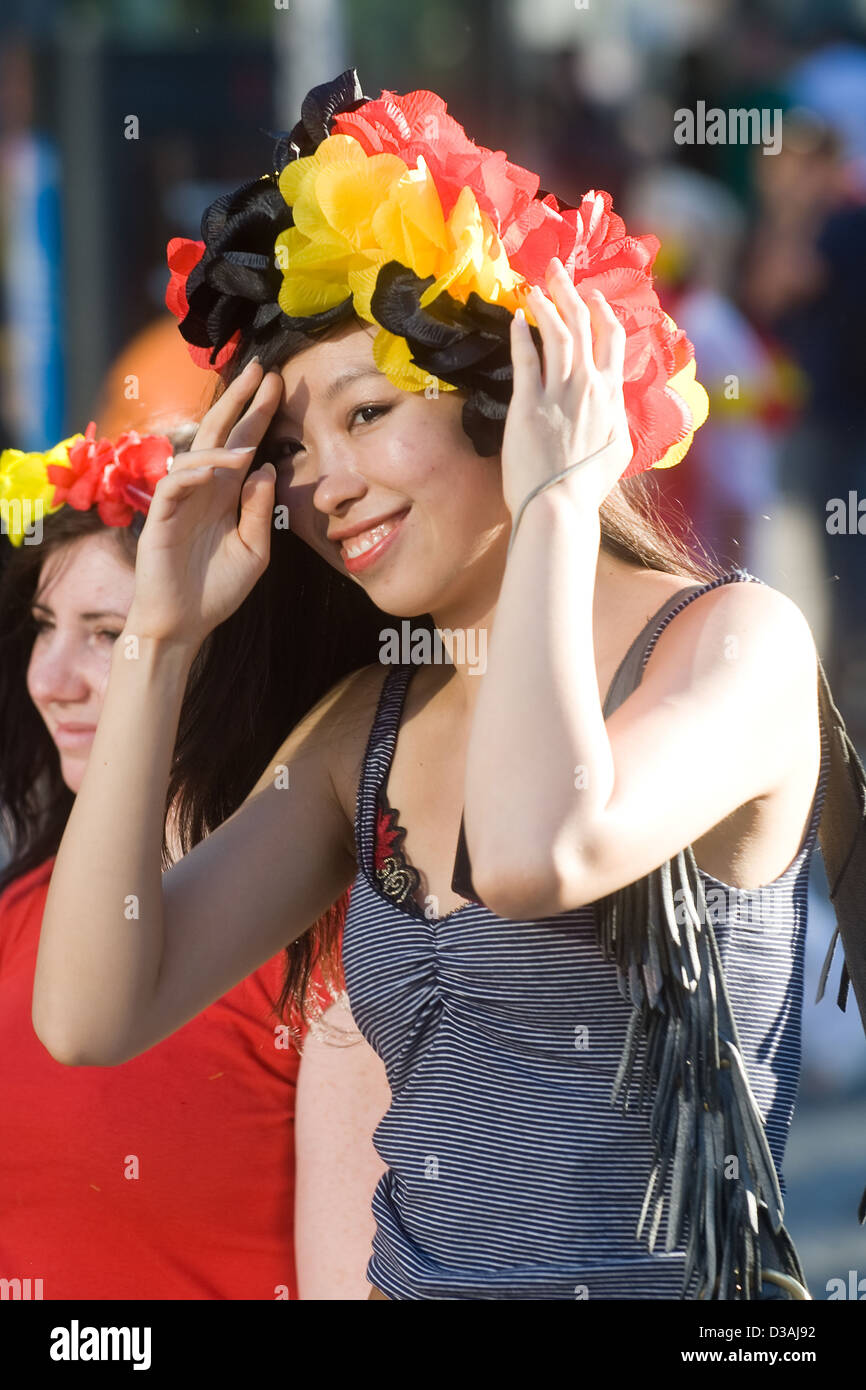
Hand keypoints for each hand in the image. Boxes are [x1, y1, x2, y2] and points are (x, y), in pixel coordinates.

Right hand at [125, 359, 282, 648]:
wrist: (184, 625)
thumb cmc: (216, 590)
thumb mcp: (255, 550)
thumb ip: (259, 510)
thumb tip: (264, 467)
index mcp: (226, 495)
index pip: (244, 444)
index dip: (258, 414)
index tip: (278, 383)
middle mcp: (203, 490)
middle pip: (218, 434)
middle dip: (238, 401)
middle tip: (259, 370)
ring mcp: (179, 501)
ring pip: (196, 454)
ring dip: (221, 443)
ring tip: (248, 442)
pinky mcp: (159, 517)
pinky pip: (174, 484)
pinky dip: (195, 473)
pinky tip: (218, 470)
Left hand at [502, 257, 632, 518]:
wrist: (560, 506)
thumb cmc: (586, 487)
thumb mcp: (616, 450)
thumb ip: (616, 420)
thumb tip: (615, 406)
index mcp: (611, 396)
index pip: (611, 340)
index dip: (601, 312)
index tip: (591, 296)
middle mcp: (588, 387)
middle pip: (582, 326)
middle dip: (570, 292)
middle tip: (556, 271)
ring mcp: (559, 394)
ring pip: (556, 334)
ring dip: (545, 304)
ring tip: (533, 286)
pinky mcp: (528, 405)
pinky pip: (526, 359)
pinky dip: (521, 335)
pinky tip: (514, 318)